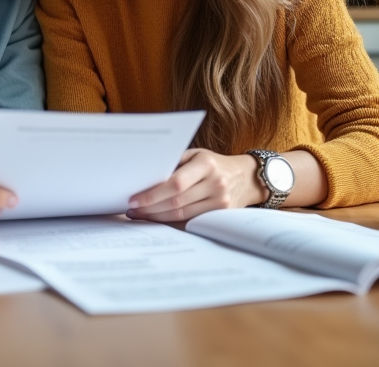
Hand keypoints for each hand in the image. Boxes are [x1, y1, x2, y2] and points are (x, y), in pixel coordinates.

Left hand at [126, 149, 265, 222]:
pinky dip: (171, 222)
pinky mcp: (221, 215)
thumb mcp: (197, 155)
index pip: (176, 183)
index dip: (153, 194)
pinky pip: (191, 222)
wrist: (246, 177)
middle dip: (150, 208)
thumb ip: (175, 164)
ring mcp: (220, 202)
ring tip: (140, 215)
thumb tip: (144, 177)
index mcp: (206, 164)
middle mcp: (215, 183)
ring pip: (182, 215)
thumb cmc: (214, 163)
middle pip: (176, 202)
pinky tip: (158, 219)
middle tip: (132, 210)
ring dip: (157, 217)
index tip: (134, 199)